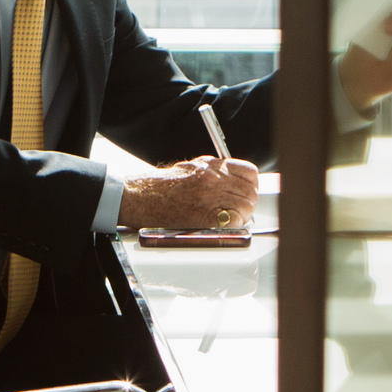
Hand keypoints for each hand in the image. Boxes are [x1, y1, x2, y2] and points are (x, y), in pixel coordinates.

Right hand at [120, 156, 260, 228]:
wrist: (140, 197)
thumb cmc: (161, 186)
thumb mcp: (192, 168)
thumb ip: (214, 173)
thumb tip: (234, 184)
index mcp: (211, 165)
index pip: (249, 172)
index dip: (251, 185)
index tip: (246, 193)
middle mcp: (213, 178)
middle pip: (250, 191)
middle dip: (248, 203)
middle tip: (240, 211)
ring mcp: (209, 196)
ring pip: (245, 206)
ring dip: (242, 215)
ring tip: (229, 218)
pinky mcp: (204, 216)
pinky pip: (233, 221)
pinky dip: (232, 225)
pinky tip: (222, 224)